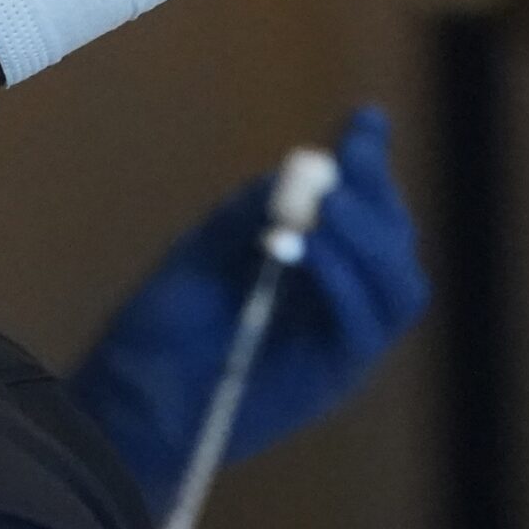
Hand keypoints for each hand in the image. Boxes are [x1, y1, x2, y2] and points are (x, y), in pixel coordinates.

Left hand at [69, 106, 429, 513]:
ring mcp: (341, 342)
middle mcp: (340, 301)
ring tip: (330, 206)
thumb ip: (250, 213)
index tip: (366, 121)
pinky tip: (312, 250)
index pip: (365, 210)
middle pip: (395, 242)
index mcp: (314, 264)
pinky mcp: (333, 379)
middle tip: (348, 161)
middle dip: (377, 195)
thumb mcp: (202, 253)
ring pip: (399, 286)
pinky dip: (344, 281)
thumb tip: (301, 171)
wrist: (129, 408)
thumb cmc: (159, 332)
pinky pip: (365, 328)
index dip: (371, 166)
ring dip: (369, 238)